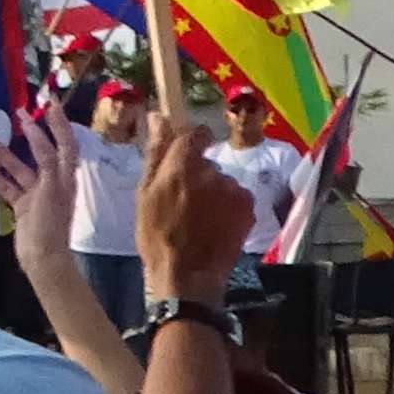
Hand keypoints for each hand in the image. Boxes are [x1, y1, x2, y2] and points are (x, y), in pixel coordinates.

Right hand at [0, 100, 83, 268]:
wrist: (43, 257)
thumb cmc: (51, 225)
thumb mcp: (50, 191)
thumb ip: (46, 165)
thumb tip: (40, 139)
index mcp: (65, 176)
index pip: (65, 142)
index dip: (58, 123)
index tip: (48, 103)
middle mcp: (53, 180)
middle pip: (42, 149)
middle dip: (31, 131)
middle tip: (18, 112)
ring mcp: (36, 192)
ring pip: (17, 166)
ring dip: (1, 151)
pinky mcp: (22, 204)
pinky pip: (5, 184)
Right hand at [134, 115, 252, 296]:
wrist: (188, 275)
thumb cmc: (156, 236)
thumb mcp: (144, 194)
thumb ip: (156, 153)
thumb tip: (159, 118)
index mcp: (182, 165)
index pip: (195, 133)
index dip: (189, 142)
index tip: (182, 158)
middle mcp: (212, 172)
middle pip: (206, 161)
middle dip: (197, 175)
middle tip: (183, 202)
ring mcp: (234, 189)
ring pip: (222, 180)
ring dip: (213, 192)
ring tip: (199, 219)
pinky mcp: (248, 206)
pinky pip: (237, 196)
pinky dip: (228, 206)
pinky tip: (215, 225)